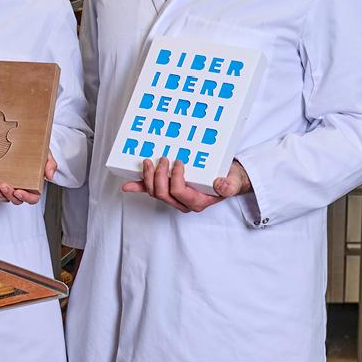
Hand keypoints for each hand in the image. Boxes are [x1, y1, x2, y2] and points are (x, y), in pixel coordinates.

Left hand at [0, 154, 53, 205]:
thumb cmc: (36, 151)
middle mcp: (22, 188)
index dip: (26, 198)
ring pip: (5, 197)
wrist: (26, 142)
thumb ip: (50, 165)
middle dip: (9, 195)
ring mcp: (10, 186)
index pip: (32, 198)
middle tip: (4, 185)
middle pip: (16, 199)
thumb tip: (49, 176)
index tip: (18, 192)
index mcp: (34, 185)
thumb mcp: (46, 155)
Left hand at [123, 156, 246, 211]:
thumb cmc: (229, 179)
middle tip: (163, 158)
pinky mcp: (168, 190)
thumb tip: (220, 185)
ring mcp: (174, 197)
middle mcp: (183, 202)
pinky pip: (151, 191)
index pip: (179, 192)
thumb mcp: (233, 181)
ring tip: (148, 162)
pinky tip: (127, 186)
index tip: (179, 162)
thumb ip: (230, 185)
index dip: (175, 178)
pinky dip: (138, 187)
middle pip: (163, 193)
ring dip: (148, 177)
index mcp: (197, 201)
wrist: (227, 177)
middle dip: (159, 175)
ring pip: (155, 192)